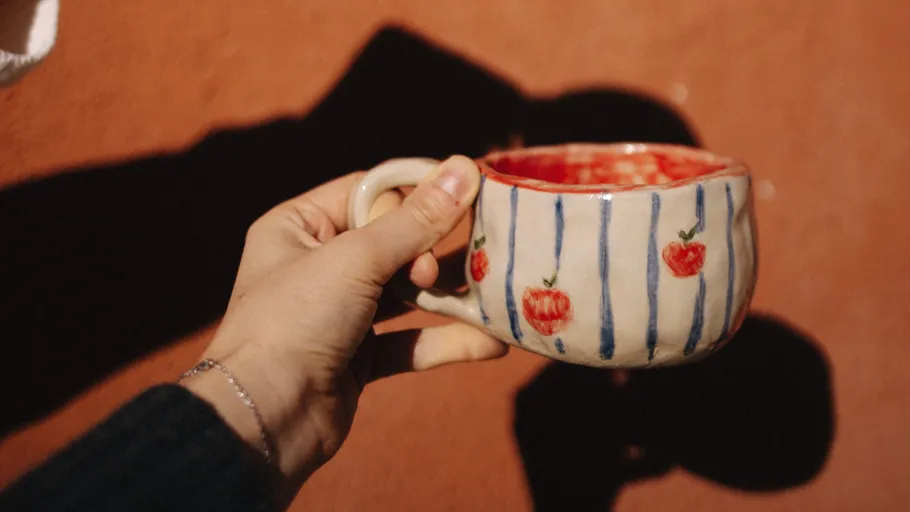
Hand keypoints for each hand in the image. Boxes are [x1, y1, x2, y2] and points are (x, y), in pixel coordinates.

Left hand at [181, 156, 507, 494]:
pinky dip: (446, 341)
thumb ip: (414, 221)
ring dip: (448, 296)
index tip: (461, 199)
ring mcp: (340, 313)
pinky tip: (491, 342)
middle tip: (436, 272)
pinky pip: (410, 341)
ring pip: (407, 293)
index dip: (413, 196)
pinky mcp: (359, 358)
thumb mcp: (356, 260)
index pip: (369, 193)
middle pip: (394, 242)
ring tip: (495, 292)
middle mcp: (318, 265)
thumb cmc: (297, 320)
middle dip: (431, 252)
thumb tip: (463, 169)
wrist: (265, 419)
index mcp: (299, 226)